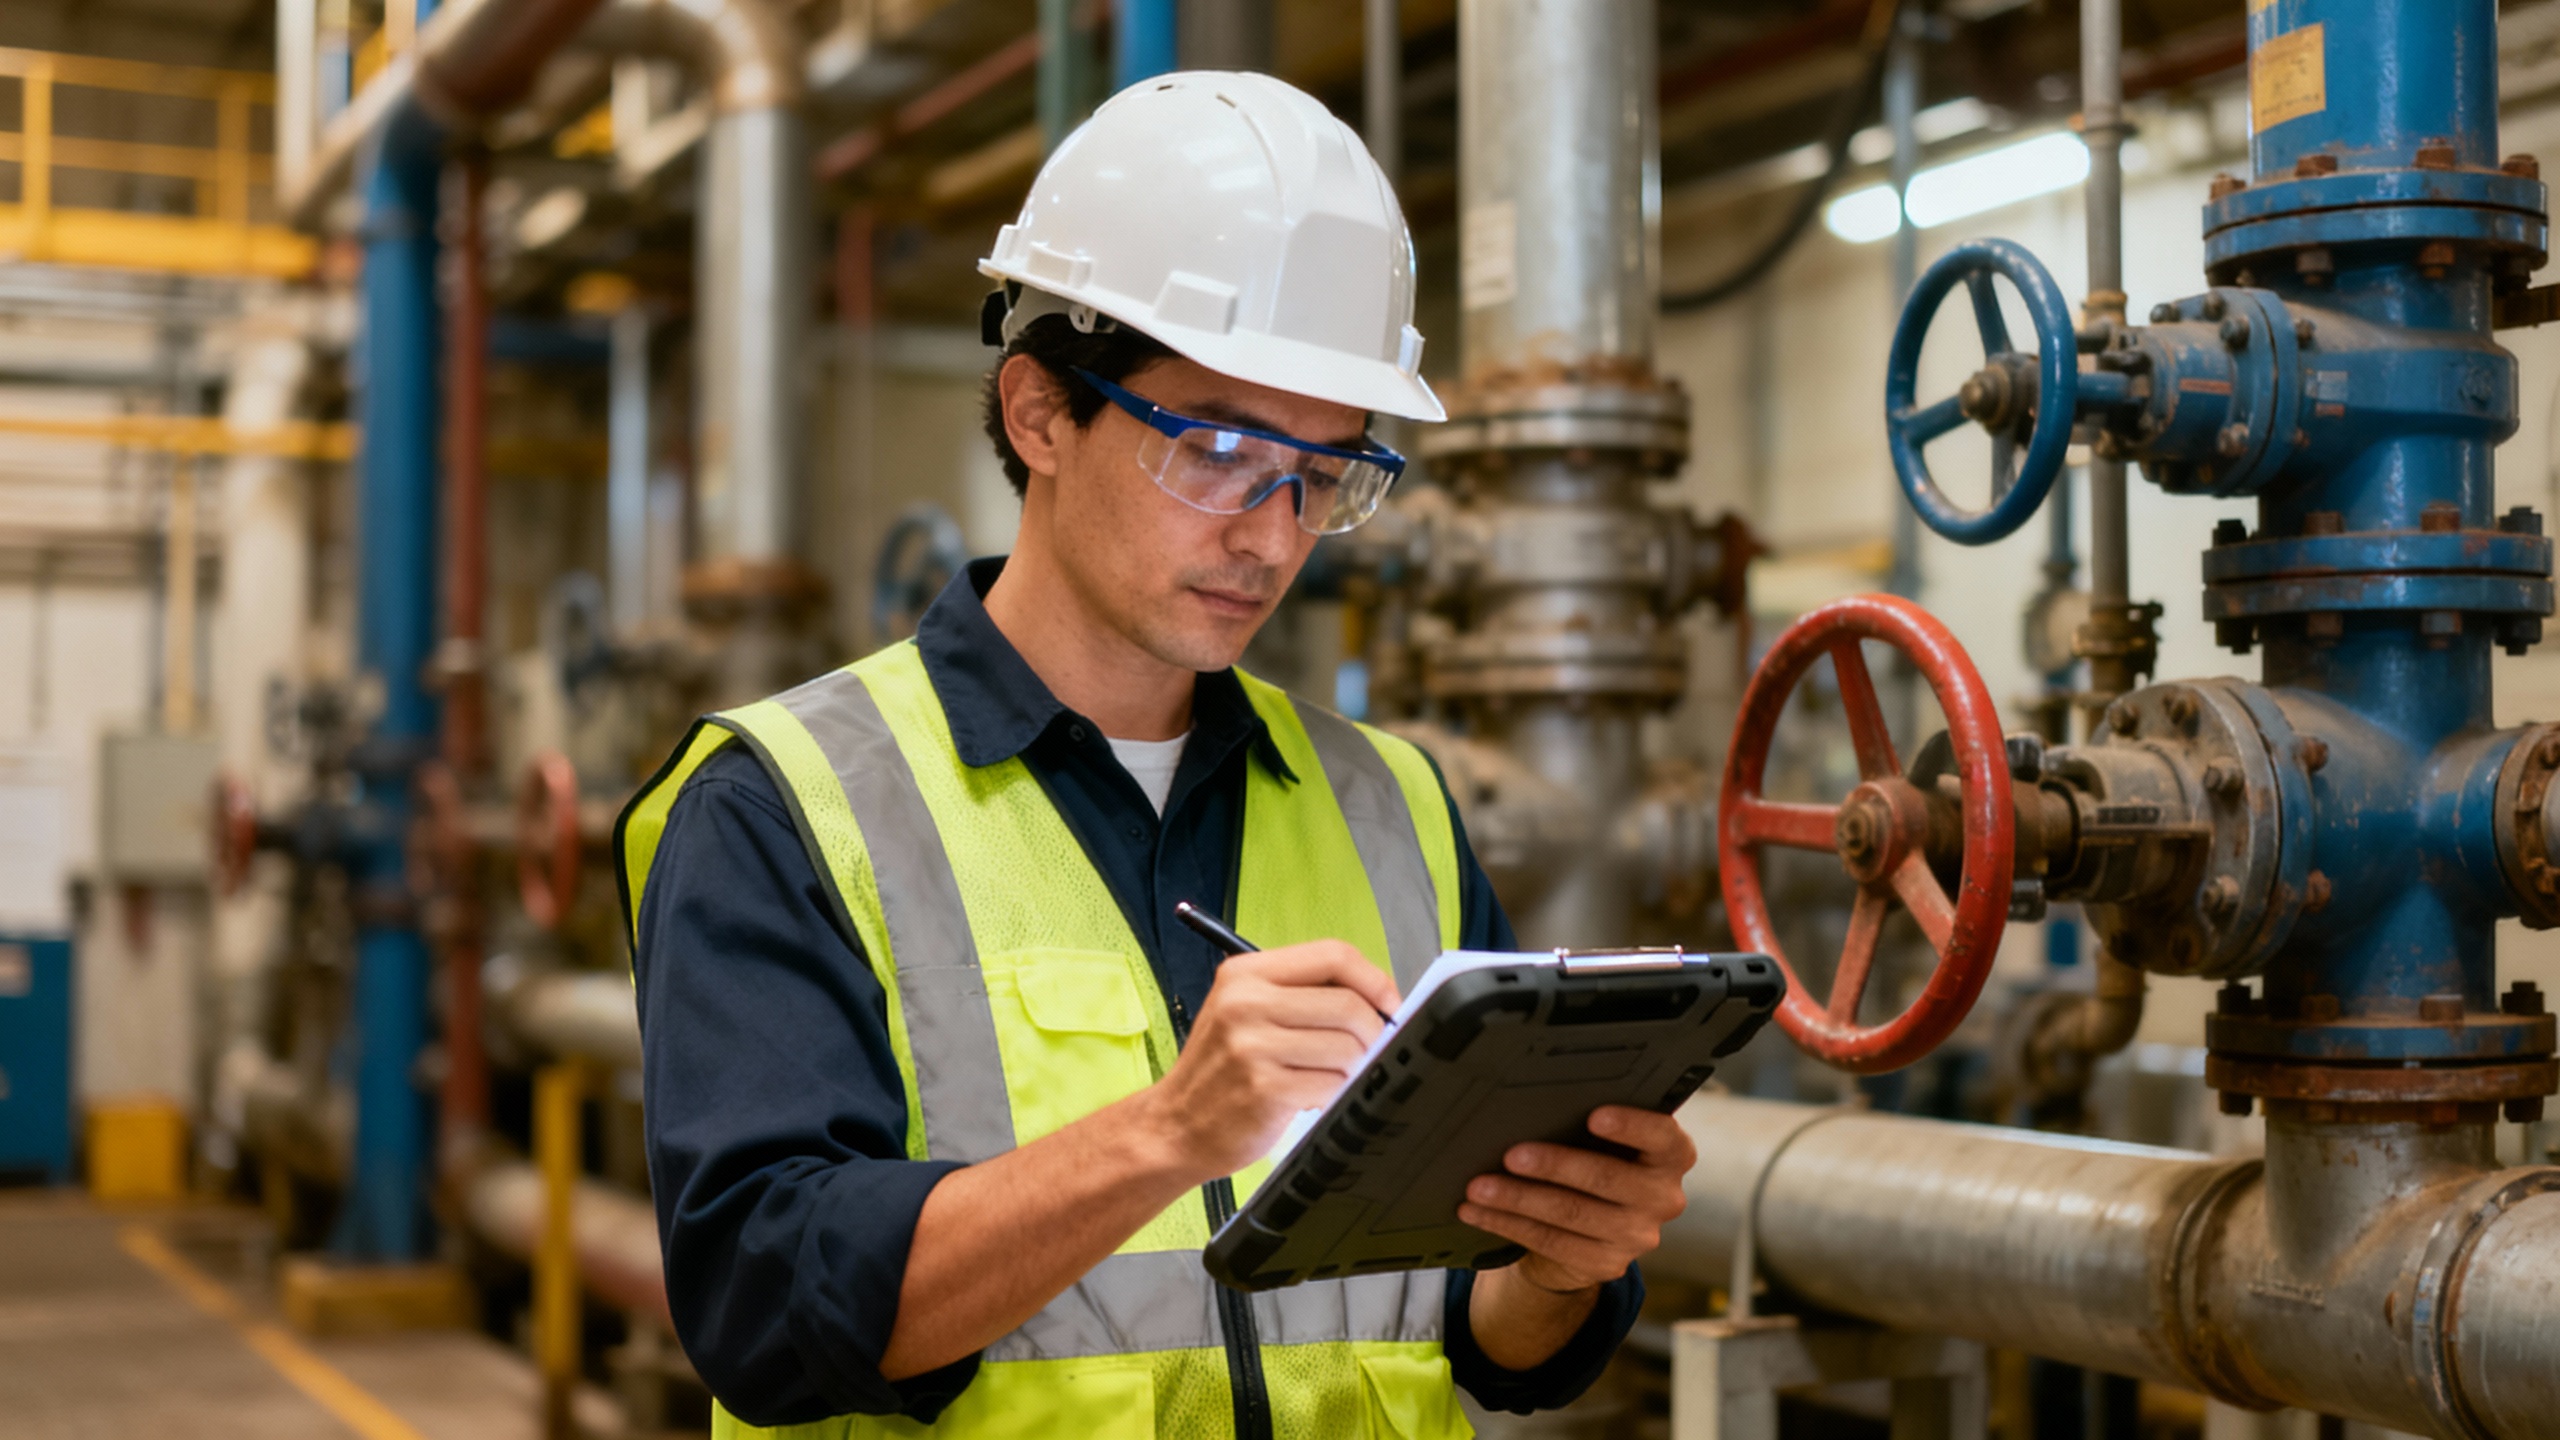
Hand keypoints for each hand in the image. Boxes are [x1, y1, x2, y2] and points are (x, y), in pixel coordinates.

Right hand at [1146, 940, 1399, 1179]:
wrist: (1175, 1126)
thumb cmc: (1221, 1069)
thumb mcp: (1245, 1011)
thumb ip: (1301, 994)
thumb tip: (1379, 998)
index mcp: (1246, 974)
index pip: (1333, 954)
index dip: (1374, 979)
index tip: (1388, 1004)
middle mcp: (1245, 1002)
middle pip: (1348, 1003)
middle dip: (1374, 1031)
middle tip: (1369, 1050)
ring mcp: (1253, 1046)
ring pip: (1347, 1047)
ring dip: (1355, 1067)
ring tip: (1334, 1076)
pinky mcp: (1265, 1089)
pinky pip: (1332, 1085)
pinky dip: (1336, 1093)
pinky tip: (1315, 1097)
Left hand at [1458, 1105, 1695, 1293]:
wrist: (1595, 1224)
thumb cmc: (1597, 1156)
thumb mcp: (1605, 1138)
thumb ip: (1589, 1121)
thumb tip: (1529, 1105)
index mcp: (1671, 1155)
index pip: (1662, 1137)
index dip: (1631, 1126)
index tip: (1594, 1116)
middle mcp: (1663, 1197)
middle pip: (1606, 1178)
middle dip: (1554, 1165)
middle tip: (1511, 1155)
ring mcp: (1638, 1235)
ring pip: (1571, 1214)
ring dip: (1518, 1199)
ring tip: (1479, 1186)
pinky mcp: (1607, 1264)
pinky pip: (1551, 1242)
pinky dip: (1507, 1224)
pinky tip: (1477, 1212)